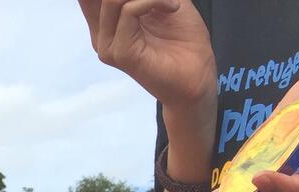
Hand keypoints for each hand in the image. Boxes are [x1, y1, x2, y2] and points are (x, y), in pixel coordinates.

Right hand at [77, 0, 215, 111]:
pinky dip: (154, 0)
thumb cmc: (184, 40)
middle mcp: (101, 33)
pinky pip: (130, 10)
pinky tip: (173, 7)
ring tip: (171, 0)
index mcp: (106, 22)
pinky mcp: (119, 53)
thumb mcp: (165, 1)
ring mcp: (107, 45)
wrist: (197, 76)